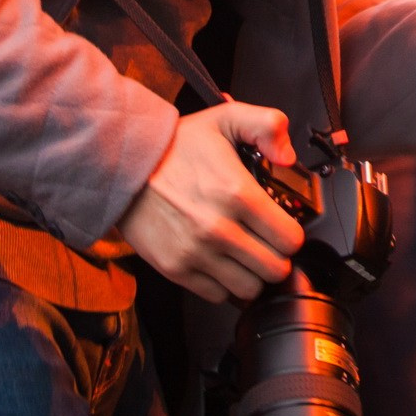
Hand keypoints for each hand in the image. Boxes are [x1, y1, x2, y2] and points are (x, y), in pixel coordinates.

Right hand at [118, 103, 303, 303]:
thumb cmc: (175, 147)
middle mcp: (219, 228)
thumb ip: (267, 125)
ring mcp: (197, 252)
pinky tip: (221, 262)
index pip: (290, 239)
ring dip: (252, 274)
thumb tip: (288, 155)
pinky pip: (217, 296)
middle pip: (274, 269)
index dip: (291, 234)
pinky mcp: (176, 269)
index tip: (283, 228)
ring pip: (249, 289)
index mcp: (237, 193)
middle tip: (267, 244)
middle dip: (276, 257)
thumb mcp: (225, 119)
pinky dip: (224, 285)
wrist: (123, 166)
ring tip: (245, 255)